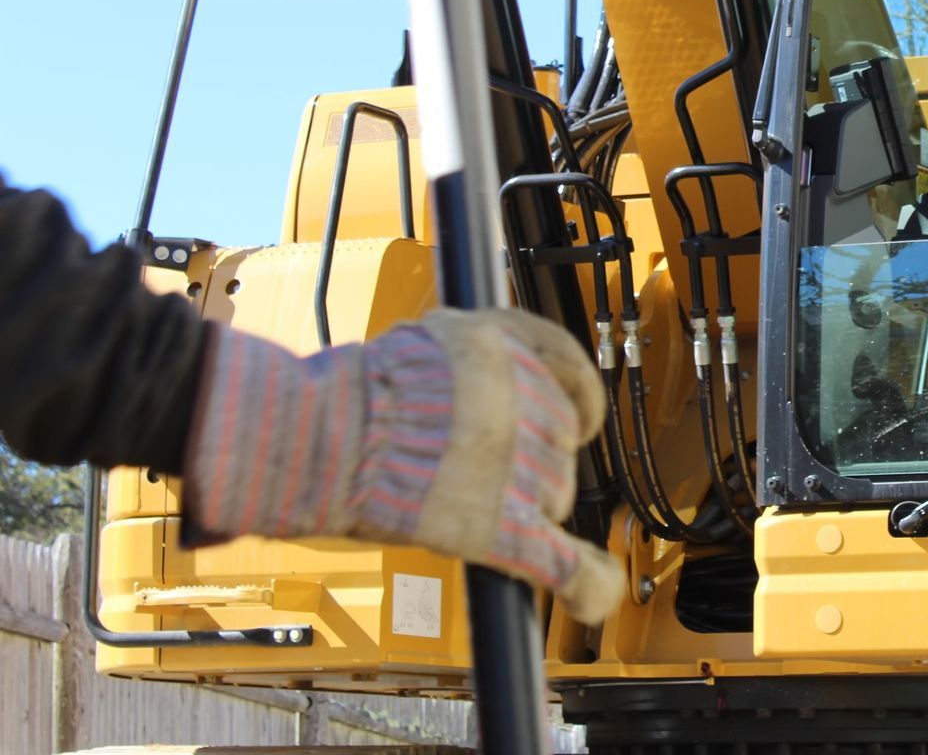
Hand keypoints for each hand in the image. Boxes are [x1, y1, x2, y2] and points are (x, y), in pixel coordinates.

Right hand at [186, 308, 623, 623]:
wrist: (324, 437)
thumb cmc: (359, 392)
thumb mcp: (430, 339)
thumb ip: (479, 352)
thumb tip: (497, 367)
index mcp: (512, 348)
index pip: (571, 368)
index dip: (579, 396)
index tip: (579, 417)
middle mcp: (532, 401)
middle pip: (560, 438)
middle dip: (528, 455)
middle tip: (472, 467)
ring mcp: (526, 466)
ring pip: (554, 495)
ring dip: (520, 503)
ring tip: (458, 500)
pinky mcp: (505, 528)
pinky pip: (565, 563)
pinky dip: (587, 584)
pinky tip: (595, 595)